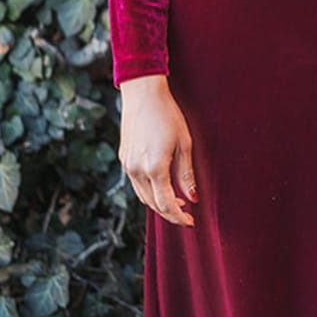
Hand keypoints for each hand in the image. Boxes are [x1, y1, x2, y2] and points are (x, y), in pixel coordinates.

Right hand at [119, 74, 198, 224]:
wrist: (143, 95)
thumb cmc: (168, 116)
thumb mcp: (184, 144)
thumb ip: (186, 174)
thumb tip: (192, 198)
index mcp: (154, 168)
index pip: (166, 204)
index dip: (179, 217)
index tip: (191, 222)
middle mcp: (137, 170)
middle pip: (153, 204)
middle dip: (170, 213)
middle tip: (186, 215)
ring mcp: (128, 165)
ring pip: (142, 196)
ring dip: (159, 203)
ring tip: (176, 202)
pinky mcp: (124, 158)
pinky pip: (136, 183)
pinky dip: (149, 191)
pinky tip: (162, 186)